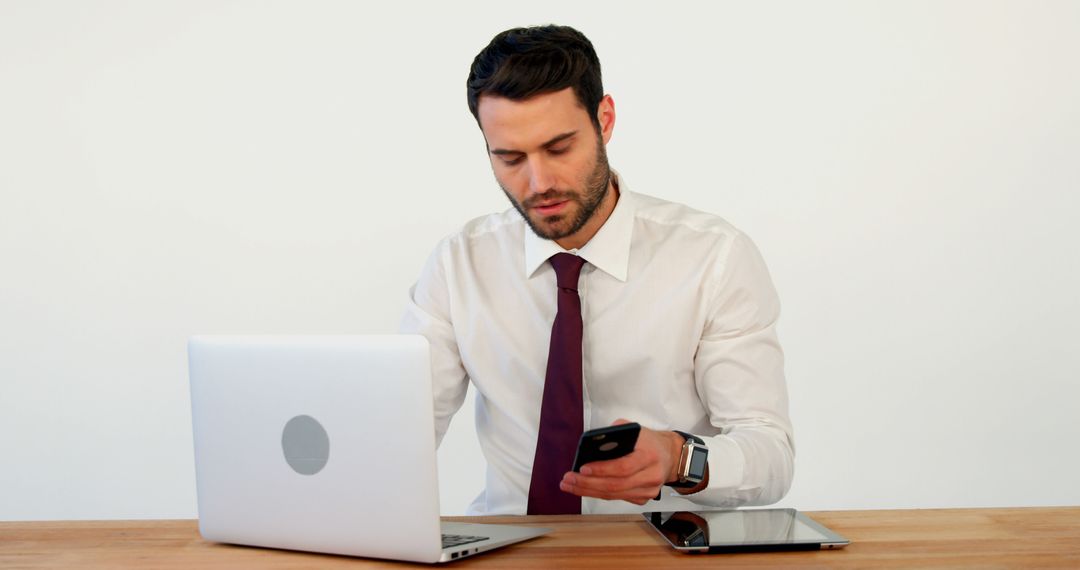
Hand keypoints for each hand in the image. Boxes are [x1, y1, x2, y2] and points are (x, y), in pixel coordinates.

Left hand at [558, 419, 683, 504]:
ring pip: (614, 495)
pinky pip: (617, 498)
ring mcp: (649, 490)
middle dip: (588, 483)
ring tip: (570, 485)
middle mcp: (651, 475)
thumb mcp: (634, 429)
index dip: (602, 469)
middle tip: (568, 479)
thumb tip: (592, 442)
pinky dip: (598, 493)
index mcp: (649, 455)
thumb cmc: (648, 441)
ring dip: (589, 491)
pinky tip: (584, 488)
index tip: (582, 468)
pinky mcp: (643, 498)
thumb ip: (615, 432)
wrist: (669, 455)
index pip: (623, 467)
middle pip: (616, 485)